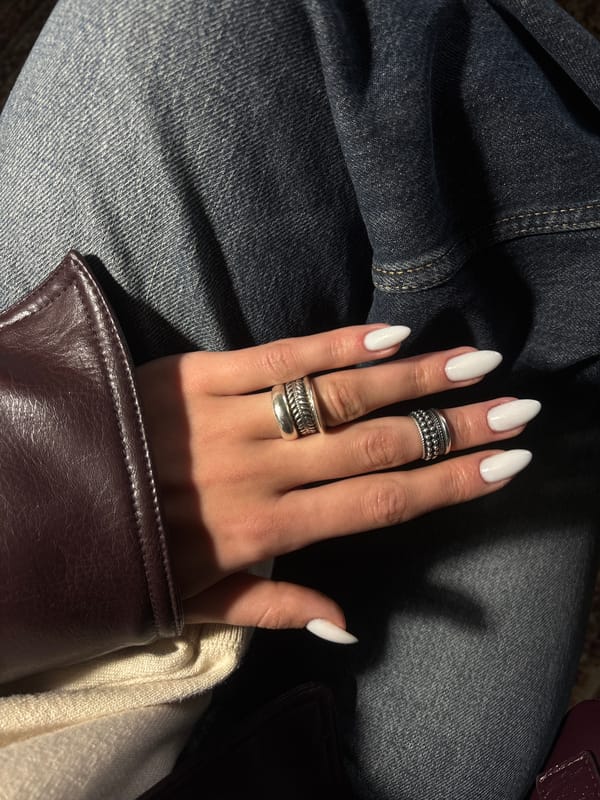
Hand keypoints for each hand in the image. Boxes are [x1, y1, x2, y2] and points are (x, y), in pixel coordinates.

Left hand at [136, 325, 537, 640]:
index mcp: (261, 531)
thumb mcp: (198, 602)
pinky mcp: (197, 375)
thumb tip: (348, 626)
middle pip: (374, 446)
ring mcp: (228, 419)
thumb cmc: (127, 554)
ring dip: (412, 378)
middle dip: (452, 427)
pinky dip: (335, 345)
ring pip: (337, 396)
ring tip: (474, 364)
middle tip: (514, 407)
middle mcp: (256, 473)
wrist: (45, 498)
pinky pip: (277, 356)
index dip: (447, 484)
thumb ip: (275, 609)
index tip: (504, 464)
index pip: (376, 504)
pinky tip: (389, 335)